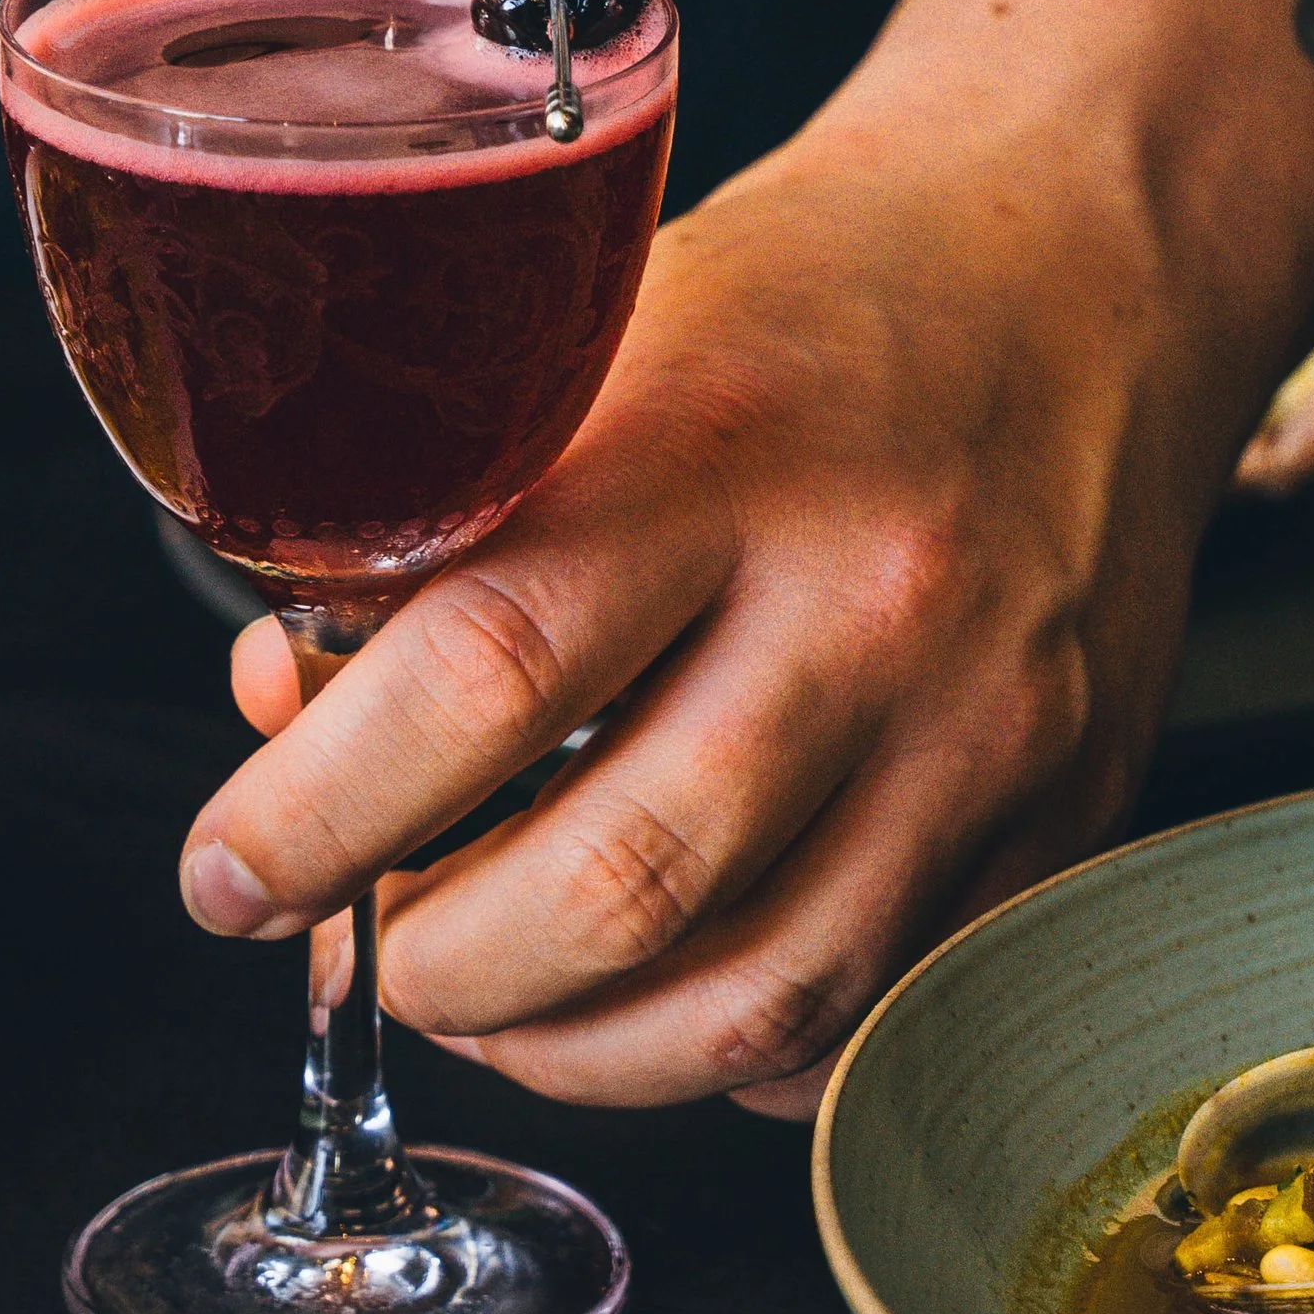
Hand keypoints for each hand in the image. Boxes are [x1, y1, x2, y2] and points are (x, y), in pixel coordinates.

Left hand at [176, 0, 1275, 1118]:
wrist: (1081, 262)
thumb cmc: (815, 294)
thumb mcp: (600, 328)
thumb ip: (442, 517)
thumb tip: (283, 706)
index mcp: (721, 439)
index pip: (481, 673)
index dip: (320, 812)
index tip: (231, 874)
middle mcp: (870, 595)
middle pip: (615, 884)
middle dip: (435, 965)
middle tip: (362, 943)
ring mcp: (985, 723)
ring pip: (751, 999)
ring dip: (569, 1049)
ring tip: (489, 993)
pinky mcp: (1063, 811)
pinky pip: (871, 1018)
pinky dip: (732, 1050)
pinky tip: (662, 995)